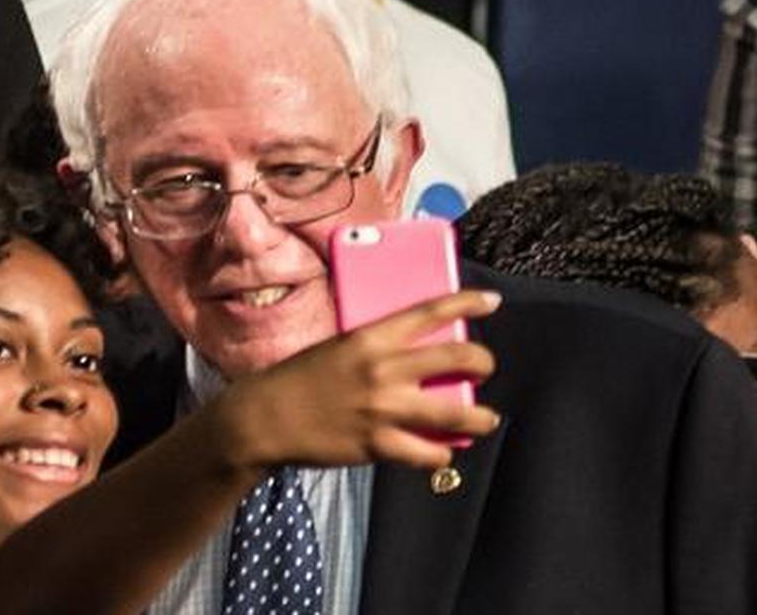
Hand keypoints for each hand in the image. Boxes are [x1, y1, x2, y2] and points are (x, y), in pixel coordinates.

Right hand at [213, 289, 501, 470]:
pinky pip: (429, 454)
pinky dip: (441, 455)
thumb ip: (375, 350)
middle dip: (483, 362)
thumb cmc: (297, 380)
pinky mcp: (378, 445)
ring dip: (481, 418)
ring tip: (485, 419)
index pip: (431, 310)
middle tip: (484, 368)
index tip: (492, 301)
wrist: (264, 418)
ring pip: (457, 414)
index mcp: (370, 337)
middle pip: (459, 358)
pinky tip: (441, 453)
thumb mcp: (337, 349)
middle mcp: (384, 369)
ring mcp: (384, 409)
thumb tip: (415, 356)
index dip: (468, 301)